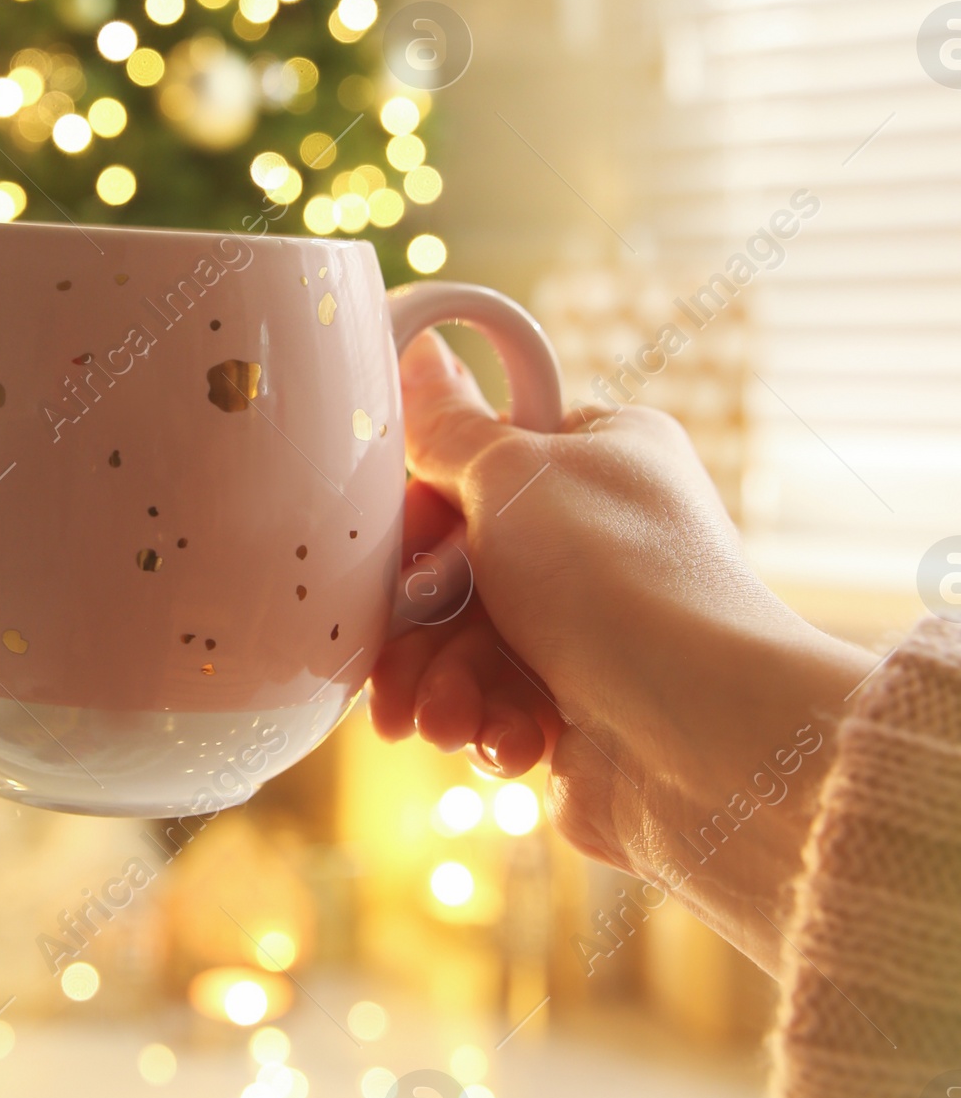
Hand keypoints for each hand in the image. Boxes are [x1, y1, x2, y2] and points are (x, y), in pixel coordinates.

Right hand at [367, 328, 875, 972]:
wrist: (702, 734)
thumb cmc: (616, 580)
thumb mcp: (514, 477)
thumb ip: (450, 430)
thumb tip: (419, 356)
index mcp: (599, 459)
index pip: (476, 468)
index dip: (420, 516)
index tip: (394, 551)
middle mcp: (598, 540)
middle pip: (457, 569)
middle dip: (419, 625)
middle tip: (395, 656)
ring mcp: (592, 631)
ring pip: (466, 649)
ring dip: (444, 686)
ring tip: (448, 720)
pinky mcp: (581, 711)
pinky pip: (496, 709)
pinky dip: (487, 728)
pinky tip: (504, 742)